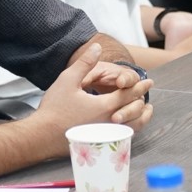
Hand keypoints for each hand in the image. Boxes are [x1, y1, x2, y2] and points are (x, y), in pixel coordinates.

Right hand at [37, 43, 153, 135]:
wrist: (42, 136)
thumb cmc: (54, 108)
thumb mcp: (68, 80)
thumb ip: (85, 63)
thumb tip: (97, 47)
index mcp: (104, 106)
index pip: (128, 95)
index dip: (139, 87)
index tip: (148, 82)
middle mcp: (109, 123)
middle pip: (134, 110)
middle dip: (142, 99)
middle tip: (147, 92)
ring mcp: (105, 136)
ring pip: (132, 127)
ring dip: (141, 117)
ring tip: (146, 111)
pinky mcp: (100, 144)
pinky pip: (123, 137)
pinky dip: (131, 129)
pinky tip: (129, 125)